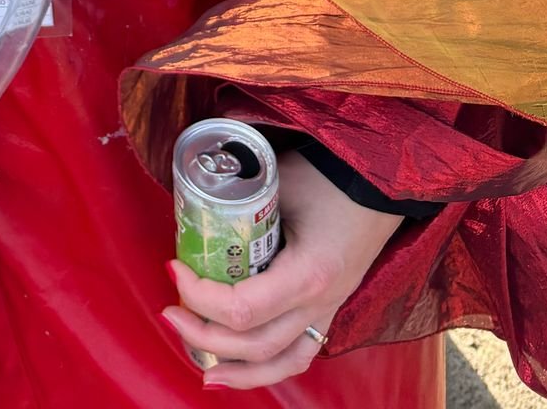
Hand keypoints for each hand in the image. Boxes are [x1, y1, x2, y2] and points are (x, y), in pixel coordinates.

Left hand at [162, 150, 403, 389]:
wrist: (377, 183)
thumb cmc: (328, 176)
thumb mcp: (276, 181)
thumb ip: (238, 199)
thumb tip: (193, 205)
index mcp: (308, 274)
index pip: (244, 308)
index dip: (200, 296)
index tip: (173, 266)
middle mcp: (319, 304)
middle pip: (255, 343)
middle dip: (204, 334)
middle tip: (170, 310)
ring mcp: (327, 312)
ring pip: (279, 362)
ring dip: (235, 368)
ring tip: (200, 365)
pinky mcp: (327, 311)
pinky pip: (298, 355)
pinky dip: (267, 370)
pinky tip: (238, 370)